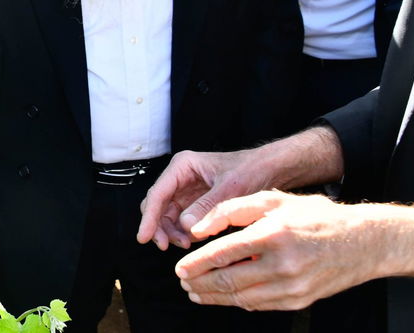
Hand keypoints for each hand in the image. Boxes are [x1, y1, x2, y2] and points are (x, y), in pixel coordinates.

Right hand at [136, 148, 265, 249]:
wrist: (269, 169)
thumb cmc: (250, 170)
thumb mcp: (229, 188)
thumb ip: (206, 206)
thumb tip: (185, 225)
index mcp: (183, 166)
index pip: (158, 193)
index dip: (149, 217)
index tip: (144, 237)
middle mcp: (181, 178)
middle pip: (158, 206)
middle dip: (159, 226)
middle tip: (164, 246)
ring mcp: (187, 191)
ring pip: (167, 216)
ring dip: (171, 232)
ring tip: (185, 244)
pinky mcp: (195, 204)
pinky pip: (181, 221)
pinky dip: (182, 233)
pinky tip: (191, 241)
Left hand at [174, 192, 413, 311]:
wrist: (362, 242)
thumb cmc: (316, 216)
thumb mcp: (273, 199)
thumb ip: (231, 209)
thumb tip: (199, 226)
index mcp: (273, 234)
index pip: (224, 253)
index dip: (197, 263)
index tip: (180, 267)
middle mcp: (283, 263)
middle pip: (229, 280)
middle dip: (201, 283)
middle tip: (184, 282)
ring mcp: (293, 286)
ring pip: (242, 298)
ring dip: (215, 297)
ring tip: (197, 291)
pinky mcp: (299, 300)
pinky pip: (260, 305)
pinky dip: (238, 301)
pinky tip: (226, 295)